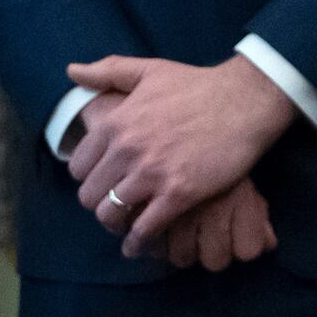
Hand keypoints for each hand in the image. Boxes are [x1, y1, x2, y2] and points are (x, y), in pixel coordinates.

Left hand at [63, 54, 298, 257]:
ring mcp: (152, 174)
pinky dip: (138, 242)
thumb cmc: (199, 85)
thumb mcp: (150, 70)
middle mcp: (127, 150)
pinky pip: (144, 229)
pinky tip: (140, 246)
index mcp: (116, 123)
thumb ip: (108, 71)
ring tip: (125, 228)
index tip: (103, 182)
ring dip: (115, 225)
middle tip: (115, 206)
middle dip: (99, 204)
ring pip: (110, 215)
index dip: (89, 178)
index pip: (79, 167)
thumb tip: (71, 70)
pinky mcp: (178, 194)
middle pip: (90, 196)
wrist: (245, 100)